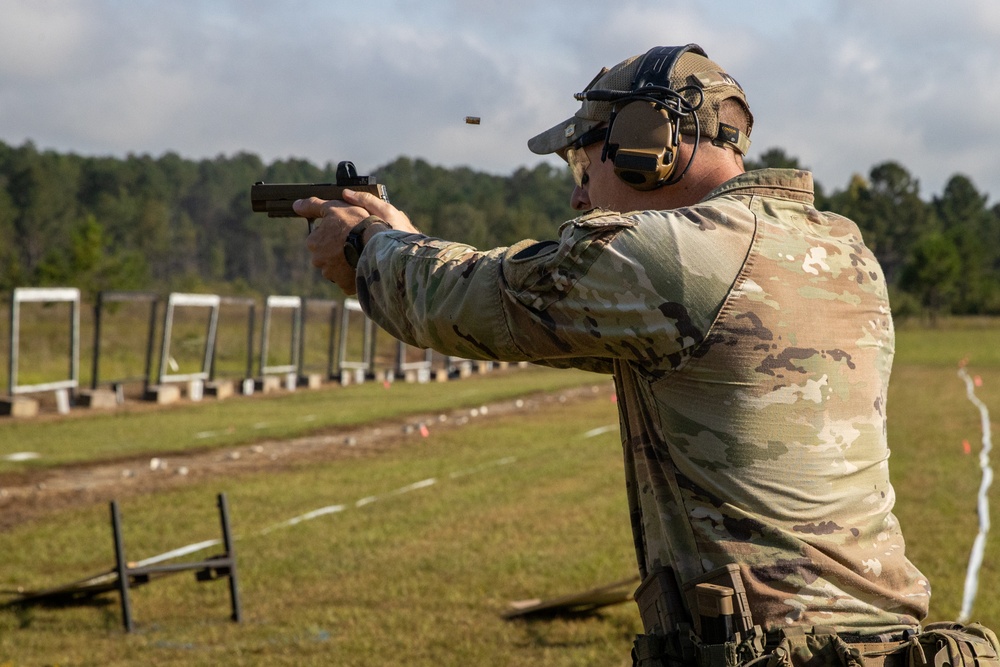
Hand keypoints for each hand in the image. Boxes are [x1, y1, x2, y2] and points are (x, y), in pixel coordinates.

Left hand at [296, 189, 416, 293]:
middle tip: (352, 242)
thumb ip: (313, 206)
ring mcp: (332, 274)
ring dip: (345, 263)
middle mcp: (318, 261)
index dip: (332, 233)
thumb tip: (296, 205)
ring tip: (359, 253)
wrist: (374, 243)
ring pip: (336, 269)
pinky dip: (353, 276)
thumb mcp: (333, 207)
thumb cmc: (354, 223)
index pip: (319, 238)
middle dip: (336, 250)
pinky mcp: (345, 285)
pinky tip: (361, 267)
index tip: (345, 230)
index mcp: (313, 242)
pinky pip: (347, 282)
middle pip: (326, 255)